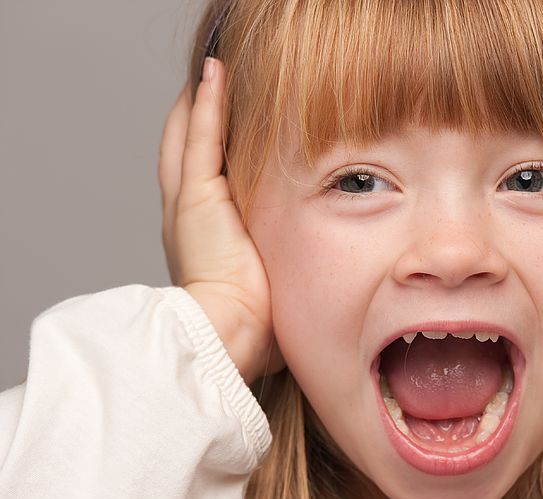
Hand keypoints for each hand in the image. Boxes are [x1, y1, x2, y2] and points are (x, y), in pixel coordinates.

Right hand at [159, 58, 284, 384]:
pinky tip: (213, 73)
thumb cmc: (251, 328)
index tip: (226, 129)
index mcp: (201, 239)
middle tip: (212, 87)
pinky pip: (201, 138)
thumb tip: (311, 284)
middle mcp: (186, 217)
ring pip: (188, 138)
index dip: (208, 152)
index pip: (201, 182)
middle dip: (196, 120)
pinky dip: (206, 104)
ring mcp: (187, 203)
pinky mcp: (196, 197)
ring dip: (199, 102)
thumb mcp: (268, 288)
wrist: (226, 336)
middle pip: (185, 152)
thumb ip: (279, 272)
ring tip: (212, 70)